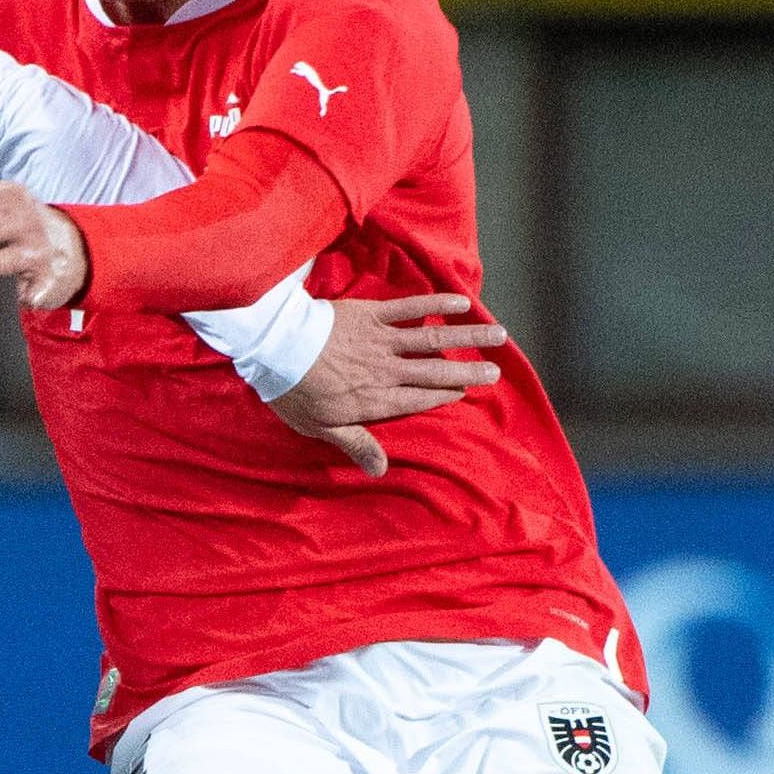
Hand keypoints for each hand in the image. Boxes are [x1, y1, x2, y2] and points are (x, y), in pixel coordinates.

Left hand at [0, 182, 89, 310]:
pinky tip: (26, 298)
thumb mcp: (4, 200)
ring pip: (13, 260)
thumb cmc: (25, 223)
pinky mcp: (47, 281)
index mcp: (15, 201)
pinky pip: (39, 290)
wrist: (71, 247)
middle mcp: (27, 225)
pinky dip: (33, 294)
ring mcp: (38, 254)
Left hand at [263, 294, 509, 478]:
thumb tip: (381, 470)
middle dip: (469, 371)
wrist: (276, 347)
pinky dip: (437, 304)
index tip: (467, 392)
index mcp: (378, 399)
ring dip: (468, 336)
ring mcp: (383, 340)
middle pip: (437, 371)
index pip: (421, 398)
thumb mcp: (320, 428)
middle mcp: (388, 370)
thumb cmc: (294, 391)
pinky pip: (411, 308)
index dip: (445, 395)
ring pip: (434, 339)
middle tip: (497, 371)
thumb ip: (356, 444)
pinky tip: (461, 302)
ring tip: (498, 335)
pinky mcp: (372, 314)